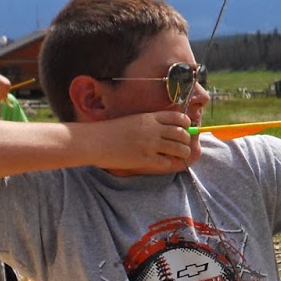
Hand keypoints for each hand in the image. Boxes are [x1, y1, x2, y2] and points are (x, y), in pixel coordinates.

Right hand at [87, 111, 202, 174]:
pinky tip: (164, 162)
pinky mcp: (145, 158)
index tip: (185, 129)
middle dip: (187, 141)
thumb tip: (162, 129)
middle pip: (182, 133)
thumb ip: (148, 123)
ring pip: (180, 148)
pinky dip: (169, 163)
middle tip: (183, 146)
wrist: (94, 141)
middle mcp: (153, 129)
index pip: (178, 117)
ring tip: (179, 156)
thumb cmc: (110, 131)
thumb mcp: (132, 121)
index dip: (186, 124)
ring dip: (183, 153)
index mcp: (150, 117)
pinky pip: (167, 162)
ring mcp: (150, 144)